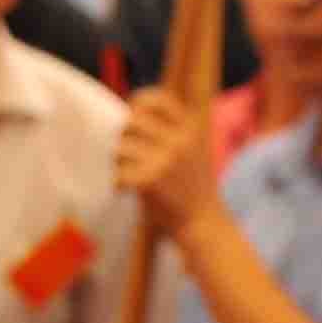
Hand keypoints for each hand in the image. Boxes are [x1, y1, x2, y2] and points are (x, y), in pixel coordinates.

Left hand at [110, 87, 216, 237]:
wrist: (203, 222)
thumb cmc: (192, 186)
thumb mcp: (192, 149)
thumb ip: (170, 130)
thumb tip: (131, 113)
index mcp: (190, 129)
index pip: (157, 100)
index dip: (138, 103)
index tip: (132, 115)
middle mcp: (179, 140)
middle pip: (131, 123)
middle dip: (124, 138)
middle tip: (128, 156)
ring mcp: (166, 160)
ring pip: (120, 148)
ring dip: (119, 164)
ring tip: (130, 174)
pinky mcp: (151, 181)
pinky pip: (118, 175)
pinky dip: (118, 185)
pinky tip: (127, 190)